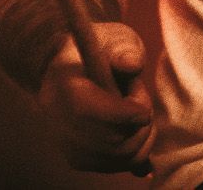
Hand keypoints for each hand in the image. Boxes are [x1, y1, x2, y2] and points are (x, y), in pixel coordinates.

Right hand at [36, 23, 153, 174]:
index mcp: (65, 90)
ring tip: (133, 111)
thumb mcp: (113, 37)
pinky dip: (137, 149)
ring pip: (123, 157)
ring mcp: (67, 147)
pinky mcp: (78, 160)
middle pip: (117, 141)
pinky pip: (120, 165)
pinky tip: (134, 129)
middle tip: (137, 98)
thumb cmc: (98, 49)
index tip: (136, 88)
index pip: (101, 115)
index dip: (132, 108)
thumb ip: (124, 48)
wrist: (71, 69)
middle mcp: (60, 125)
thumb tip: (132, 64)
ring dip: (142, 134)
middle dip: (140, 121)